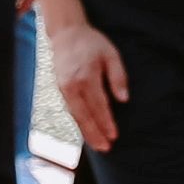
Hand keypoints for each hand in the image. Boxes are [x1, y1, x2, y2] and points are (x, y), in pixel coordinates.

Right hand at [49, 19, 129, 152]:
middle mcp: (72, 86)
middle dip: (95, 134)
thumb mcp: (111, 55)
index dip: (107, 122)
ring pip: (75, 116)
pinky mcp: (60, 91)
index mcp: (86, 76)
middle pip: (84, 116)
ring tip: (99, 146)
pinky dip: (79, 123)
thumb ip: (118, 77)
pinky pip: (70, 111)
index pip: (99, 105)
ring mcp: (63, 89)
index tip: (115, 135)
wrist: (66, 35)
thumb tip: (124, 100)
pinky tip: (88, 132)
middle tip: (106, 148)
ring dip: (86, 132)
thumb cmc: (93, 44)